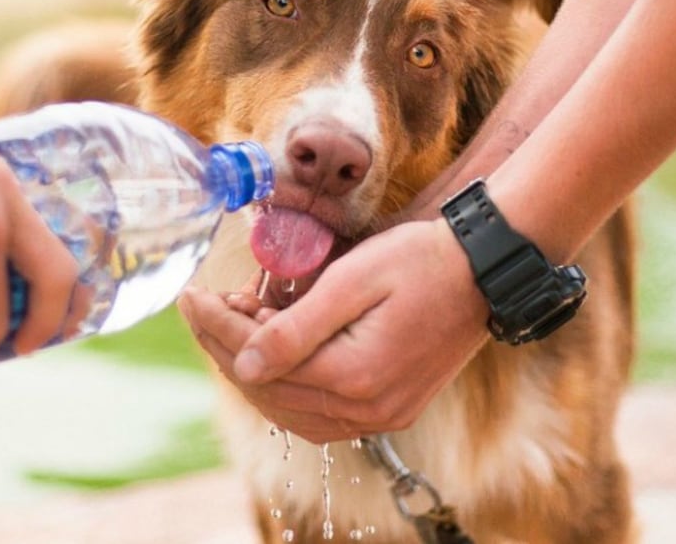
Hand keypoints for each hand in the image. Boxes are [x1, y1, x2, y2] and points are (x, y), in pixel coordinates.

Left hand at [179, 219, 488, 443]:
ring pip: (291, 410)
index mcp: (355, 376)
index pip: (261, 362)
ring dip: (254, 370)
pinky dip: (287, 387)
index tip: (191, 296)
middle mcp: (368, 409)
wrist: (484, 270)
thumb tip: (243, 364)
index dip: (218, 328)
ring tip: (236, 323)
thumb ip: (296, 328)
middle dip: (227, 347)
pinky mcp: (391, 409)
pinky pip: (320, 414)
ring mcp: (382, 416)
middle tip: (206, 306)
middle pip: (271, 391)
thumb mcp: (354, 280)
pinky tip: (273, 354)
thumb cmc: (421, 261)